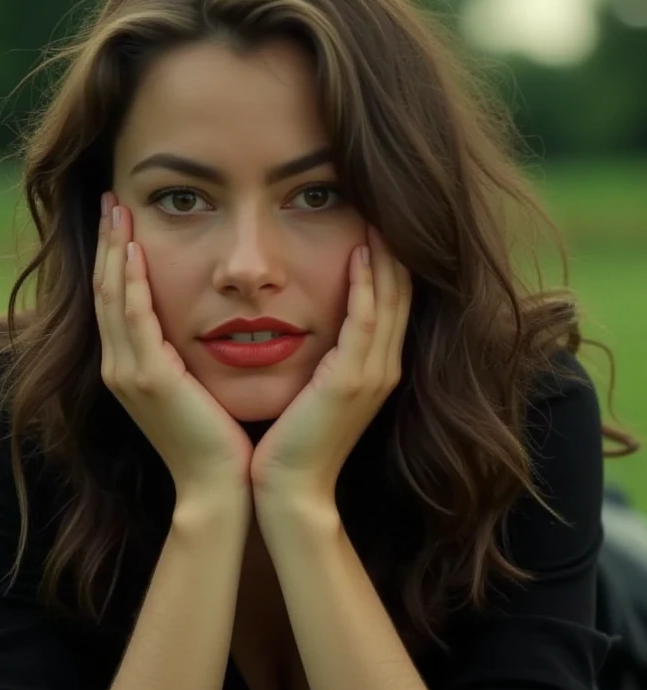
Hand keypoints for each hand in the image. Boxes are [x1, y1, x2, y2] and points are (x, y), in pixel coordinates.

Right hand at [94, 193, 253, 500]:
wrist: (220, 488)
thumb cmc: (221, 443)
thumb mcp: (198, 389)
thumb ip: (189, 355)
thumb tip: (206, 324)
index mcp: (132, 369)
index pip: (116, 300)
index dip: (113, 258)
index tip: (121, 219)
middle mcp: (119, 367)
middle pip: (104, 290)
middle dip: (105, 242)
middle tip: (109, 199)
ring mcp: (127, 372)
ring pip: (111, 296)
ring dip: (111, 249)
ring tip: (115, 208)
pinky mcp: (148, 377)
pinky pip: (132, 316)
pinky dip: (128, 280)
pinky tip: (131, 247)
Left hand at [249, 225, 411, 505]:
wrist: (289, 490)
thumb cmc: (291, 442)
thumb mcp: (313, 391)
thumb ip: (321, 358)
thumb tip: (306, 326)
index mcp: (374, 368)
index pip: (389, 301)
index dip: (388, 259)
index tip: (376, 217)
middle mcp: (383, 367)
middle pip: (399, 292)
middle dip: (395, 246)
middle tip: (384, 200)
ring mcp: (372, 374)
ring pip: (389, 300)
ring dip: (385, 253)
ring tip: (377, 210)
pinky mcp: (352, 381)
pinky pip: (366, 321)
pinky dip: (367, 284)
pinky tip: (361, 251)